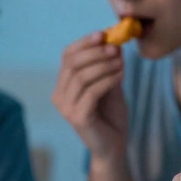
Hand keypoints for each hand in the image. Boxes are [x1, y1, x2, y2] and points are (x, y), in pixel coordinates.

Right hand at [52, 32, 127, 159]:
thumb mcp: (111, 84)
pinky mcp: (77, 117)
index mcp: (63, 86)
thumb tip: (113, 40)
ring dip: (104, 65)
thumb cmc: (111, 116)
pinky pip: (92, 91)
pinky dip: (108, 79)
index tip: (103, 34)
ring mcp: (66, 108)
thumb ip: (109, 66)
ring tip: (121, 62)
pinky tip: (121, 75)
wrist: (114, 146)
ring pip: (82, 76)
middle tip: (116, 47)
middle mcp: (59, 96)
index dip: (84, 43)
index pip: (67, 56)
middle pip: (72, 63)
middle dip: (95, 52)